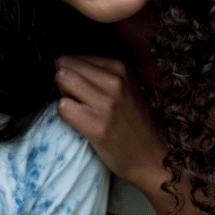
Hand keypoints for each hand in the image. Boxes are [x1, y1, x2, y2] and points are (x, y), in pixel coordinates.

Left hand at [54, 54, 167, 187]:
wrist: (152, 157)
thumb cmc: (132, 121)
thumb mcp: (124, 86)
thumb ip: (99, 72)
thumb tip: (63, 63)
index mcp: (120, 67)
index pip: (73, 56)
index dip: (71, 72)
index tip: (82, 87)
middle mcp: (115, 82)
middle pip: (64, 65)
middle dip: (63, 80)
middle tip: (76, 98)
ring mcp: (107, 104)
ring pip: (61, 79)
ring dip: (63, 95)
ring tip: (79, 108)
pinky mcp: (97, 126)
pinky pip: (63, 107)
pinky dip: (65, 114)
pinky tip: (80, 122)